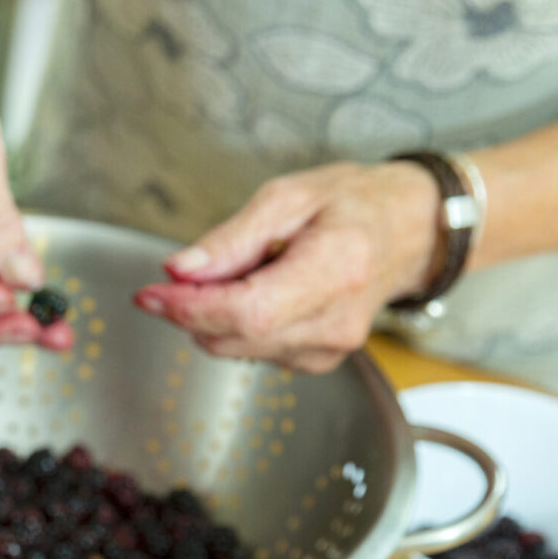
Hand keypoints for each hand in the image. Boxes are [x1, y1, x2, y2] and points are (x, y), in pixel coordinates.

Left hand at [132, 161, 441, 372]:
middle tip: (174, 278)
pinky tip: (257, 292)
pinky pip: (255, 351)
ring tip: (237, 272)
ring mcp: (330, 348)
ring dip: (214, 318)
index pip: (247, 311)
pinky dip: (237, 326)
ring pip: (238, 349)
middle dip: (190, 311)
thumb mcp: (288, 197)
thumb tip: (179, 270)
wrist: (407, 231)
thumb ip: (231, 238)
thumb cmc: (353, 205)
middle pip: (236, 336)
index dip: (190, 308)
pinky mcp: (319, 361)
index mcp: (335, 271)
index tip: (151, 293)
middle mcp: (335, 321)